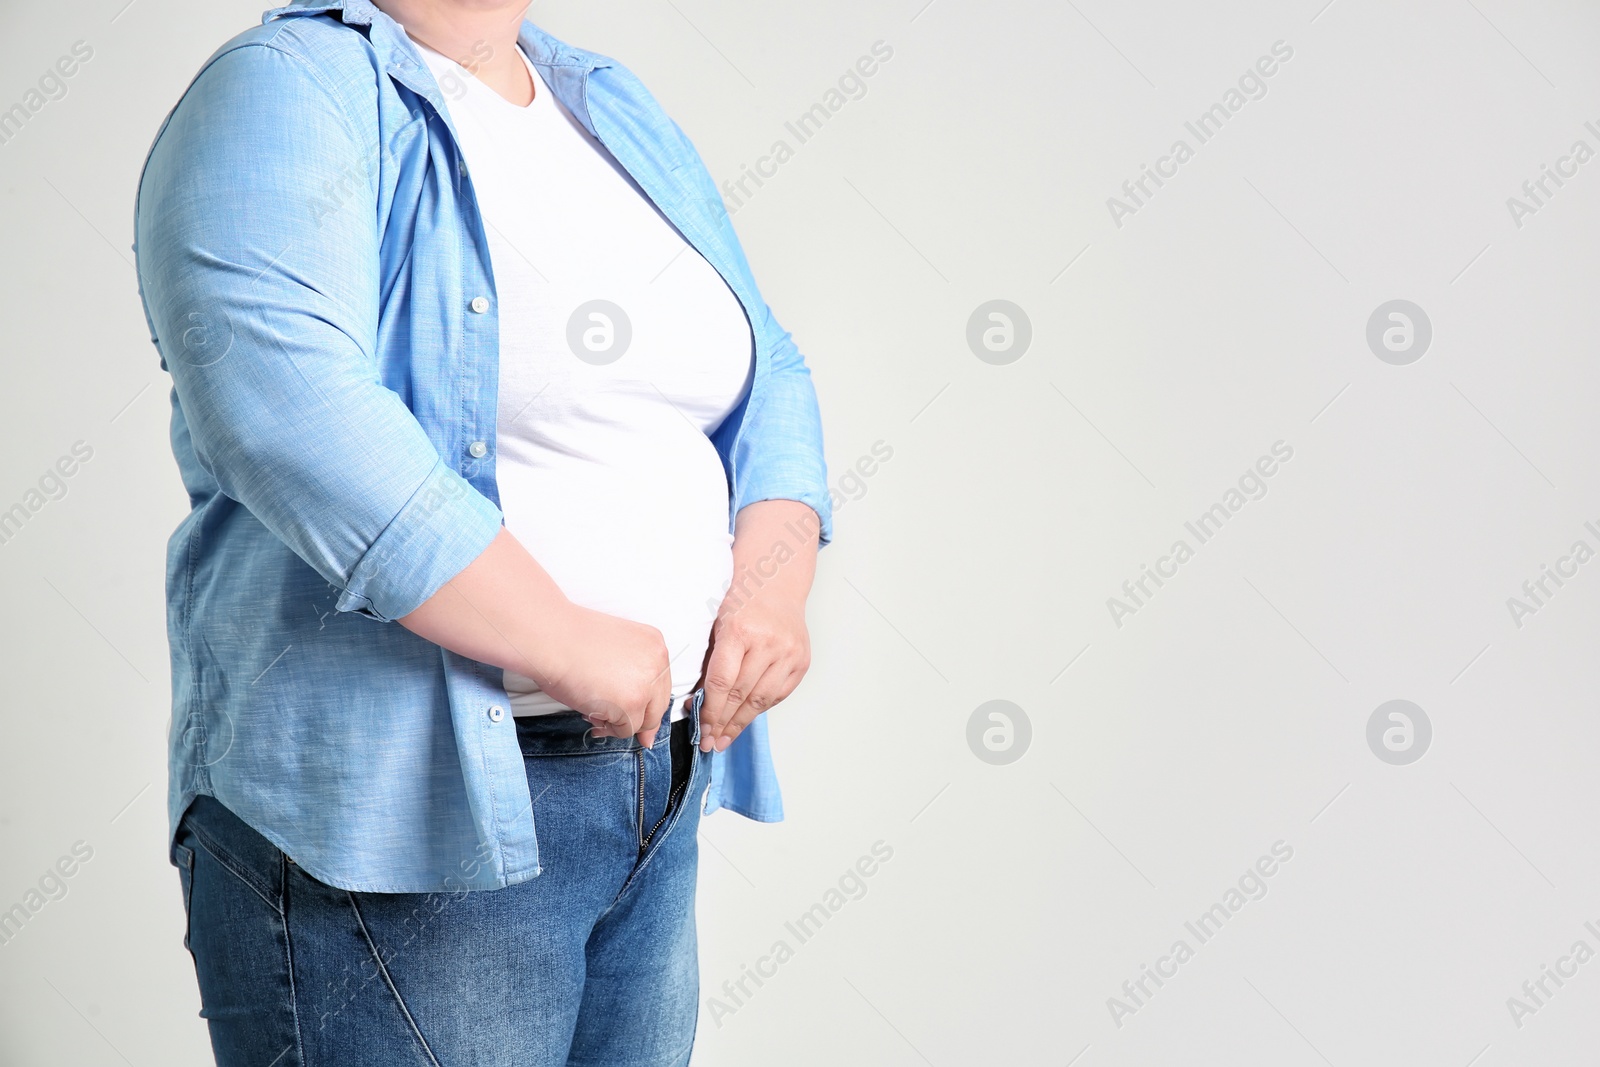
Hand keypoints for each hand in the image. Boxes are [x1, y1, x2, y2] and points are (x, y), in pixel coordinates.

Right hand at [538, 604, 672, 746]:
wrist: (551, 638)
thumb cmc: (572, 641)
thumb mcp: (615, 652)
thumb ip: (632, 679)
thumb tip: (647, 730)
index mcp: (655, 644)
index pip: (661, 684)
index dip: (646, 703)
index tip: (636, 714)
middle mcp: (657, 663)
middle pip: (658, 706)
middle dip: (635, 717)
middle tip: (609, 720)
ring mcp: (647, 685)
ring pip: (643, 721)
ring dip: (618, 722)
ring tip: (593, 708)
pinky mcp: (632, 704)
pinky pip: (625, 730)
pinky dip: (607, 727)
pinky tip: (589, 711)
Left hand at [697, 590, 810, 752]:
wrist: (777, 585)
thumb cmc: (741, 603)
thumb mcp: (717, 626)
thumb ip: (710, 663)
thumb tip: (697, 704)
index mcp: (740, 632)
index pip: (722, 682)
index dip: (710, 710)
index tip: (702, 729)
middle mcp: (768, 643)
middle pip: (741, 695)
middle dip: (723, 722)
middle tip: (711, 742)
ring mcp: (789, 653)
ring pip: (762, 699)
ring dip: (741, 722)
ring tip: (726, 738)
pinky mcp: (802, 661)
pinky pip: (778, 694)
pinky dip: (761, 708)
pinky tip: (746, 718)